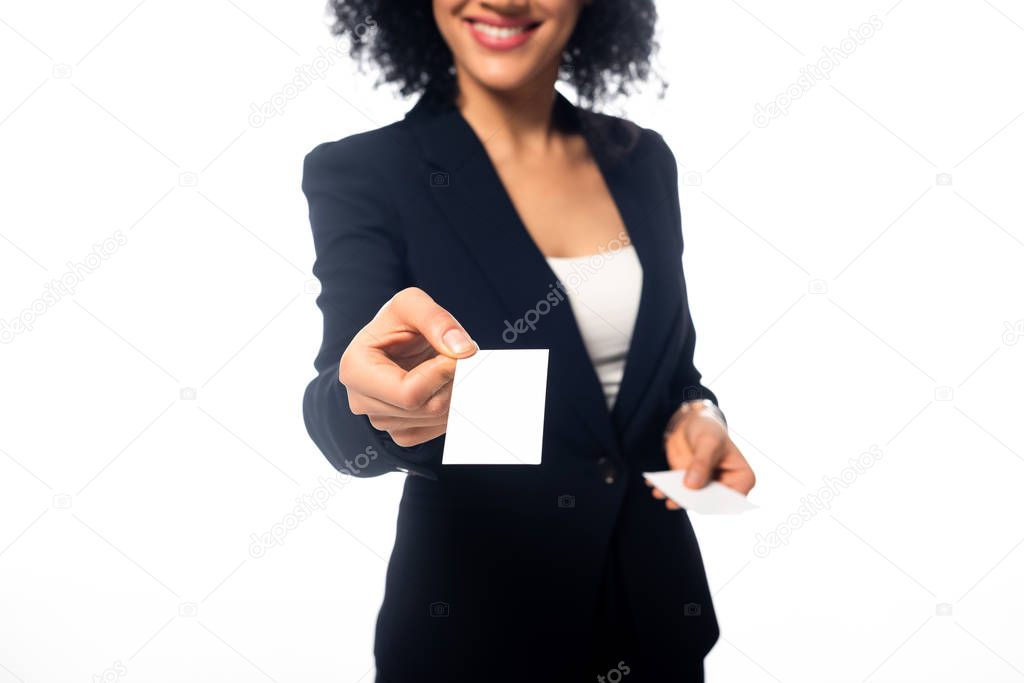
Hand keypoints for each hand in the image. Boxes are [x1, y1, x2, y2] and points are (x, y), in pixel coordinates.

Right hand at [339, 287, 476, 446]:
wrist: (396, 341)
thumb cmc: (398, 321)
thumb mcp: (412, 303)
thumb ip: (437, 319)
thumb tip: (462, 351)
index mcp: (355, 370)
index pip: (409, 393)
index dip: (442, 374)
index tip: (458, 352)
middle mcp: (361, 402)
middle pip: (425, 409)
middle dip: (452, 382)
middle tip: (461, 360)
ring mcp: (379, 421)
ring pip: (434, 420)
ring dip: (455, 394)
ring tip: (450, 368)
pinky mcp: (399, 432)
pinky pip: (435, 430)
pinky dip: (451, 409)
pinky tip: (446, 386)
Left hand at [649, 408, 755, 509]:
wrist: (692, 423)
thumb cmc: (708, 429)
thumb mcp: (708, 441)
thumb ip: (702, 462)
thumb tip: (692, 486)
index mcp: (743, 478)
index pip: (732, 498)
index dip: (716, 501)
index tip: (699, 498)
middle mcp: (726, 487)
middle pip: (709, 502)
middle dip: (691, 501)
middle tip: (674, 500)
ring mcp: (706, 488)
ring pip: (690, 500)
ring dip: (674, 498)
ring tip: (660, 492)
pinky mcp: (689, 486)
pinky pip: (677, 493)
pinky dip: (665, 490)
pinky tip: (654, 486)